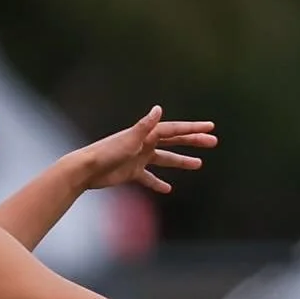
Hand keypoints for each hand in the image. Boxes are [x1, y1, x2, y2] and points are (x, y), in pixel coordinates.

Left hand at [76, 106, 216, 193]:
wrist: (86, 169)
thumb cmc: (106, 153)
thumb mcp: (129, 139)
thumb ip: (145, 126)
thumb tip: (159, 109)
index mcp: (146, 134)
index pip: (174, 130)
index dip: (193, 129)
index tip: (210, 128)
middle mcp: (144, 143)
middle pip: (174, 142)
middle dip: (193, 142)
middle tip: (213, 142)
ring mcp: (139, 158)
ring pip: (165, 159)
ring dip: (181, 161)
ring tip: (199, 165)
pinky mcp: (131, 172)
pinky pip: (149, 178)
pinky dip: (158, 183)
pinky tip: (168, 189)